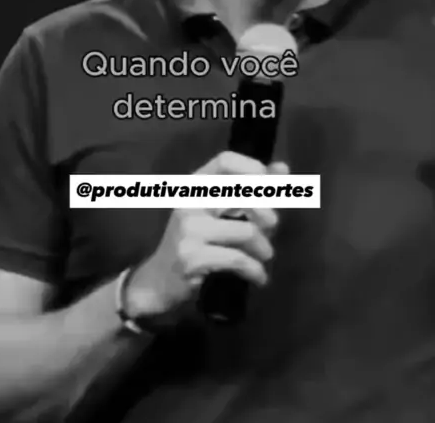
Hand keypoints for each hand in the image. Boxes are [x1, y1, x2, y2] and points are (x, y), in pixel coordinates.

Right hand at [124, 151, 288, 325]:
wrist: (158, 282)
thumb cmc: (194, 242)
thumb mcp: (217, 213)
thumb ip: (250, 191)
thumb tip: (283, 168)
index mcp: (195, 185)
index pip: (226, 160)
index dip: (254, 169)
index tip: (269, 190)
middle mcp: (189, 201)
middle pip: (245, 195)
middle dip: (269, 215)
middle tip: (271, 231)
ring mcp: (189, 229)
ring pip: (247, 231)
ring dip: (264, 249)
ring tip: (263, 257)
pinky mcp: (192, 257)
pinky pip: (239, 259)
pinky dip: (256, 270)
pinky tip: (259, 277)